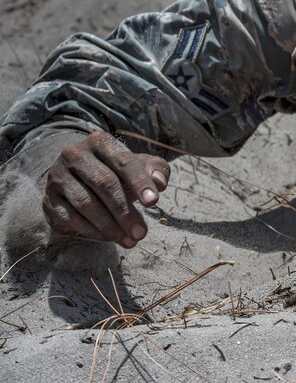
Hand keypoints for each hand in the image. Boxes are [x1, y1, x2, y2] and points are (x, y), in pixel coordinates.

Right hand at [44, 131, 169, 247]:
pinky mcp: (49, 200)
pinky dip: (92, 231)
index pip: (123, 162)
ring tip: (130, 240)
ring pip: (86, 203)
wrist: (77, 178)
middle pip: (104, 183)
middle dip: (126, 211)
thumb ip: (156, 170)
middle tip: (142, 233)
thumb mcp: (139, 165)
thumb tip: (160, 183)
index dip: (139, 182)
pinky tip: (109, 238)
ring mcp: (58, 177)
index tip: (153, 203)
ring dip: (110, 226)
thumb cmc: (117, 171)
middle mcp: (74, 155)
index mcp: (100, 141)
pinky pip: (70, 218)